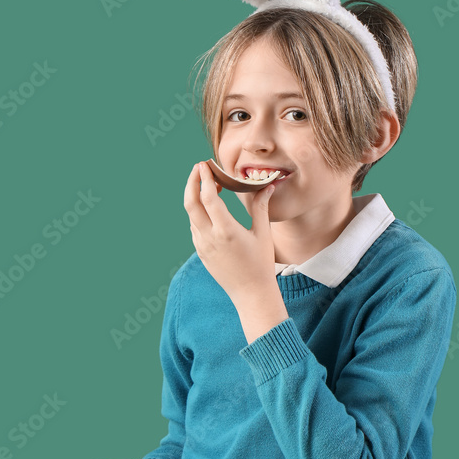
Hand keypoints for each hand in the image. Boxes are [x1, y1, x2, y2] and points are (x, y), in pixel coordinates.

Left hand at [184, 161, 277, 305]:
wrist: (250, 293)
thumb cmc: (261, 264)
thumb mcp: (263, 234)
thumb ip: (261, 207)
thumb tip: (267, 185)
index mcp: (226, 231)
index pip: (208, 198)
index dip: (205, 179)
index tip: (205, 165)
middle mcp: (210, 238)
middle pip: (191, 203)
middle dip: (191, 182)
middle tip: (198, 168)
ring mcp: (202, 246)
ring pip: (191, 215)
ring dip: (195, 197)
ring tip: (207, 185)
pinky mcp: (201, 252)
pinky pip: (194, 227)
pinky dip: (198, 212)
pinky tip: (208, 208)